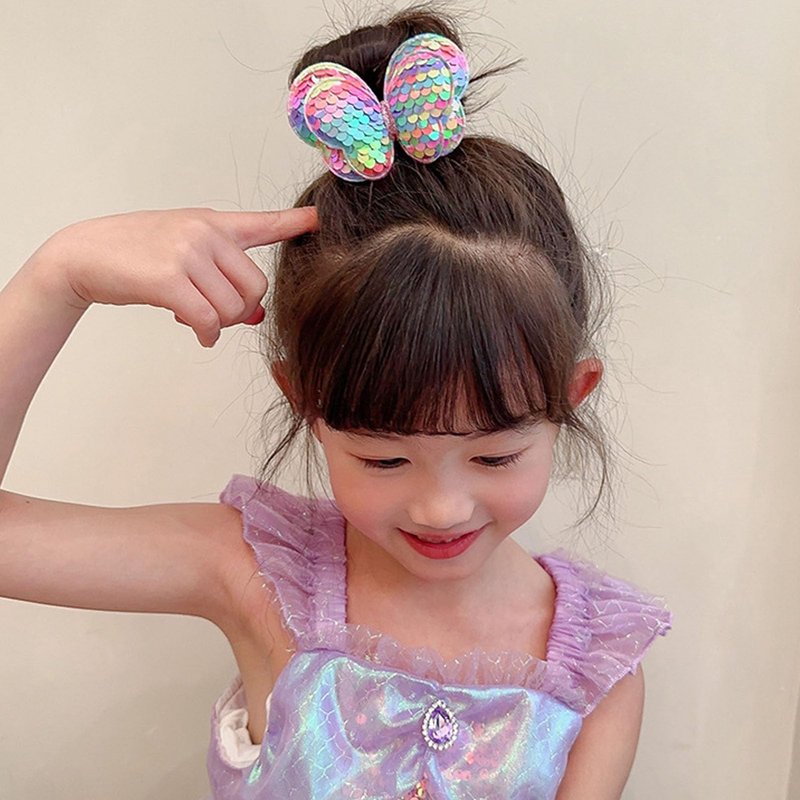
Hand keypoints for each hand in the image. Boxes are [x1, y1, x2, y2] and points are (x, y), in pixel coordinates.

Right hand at [38, 206, 317, 346]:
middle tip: (216, 315)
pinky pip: (207, 319)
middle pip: (255, 288)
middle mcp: (205, 231)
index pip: (263, 223)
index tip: (319, 219)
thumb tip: (256, 316)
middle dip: (240, 311)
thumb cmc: (136, 255)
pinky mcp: (169, 277)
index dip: (294, 223)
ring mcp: (187, 251)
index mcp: (213, 223)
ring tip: (196, 319)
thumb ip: (222, 277)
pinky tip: (199, 335)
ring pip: (232, 308)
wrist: (83, 254)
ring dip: (219, 325)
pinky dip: (206, 334)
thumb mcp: (184, 253)